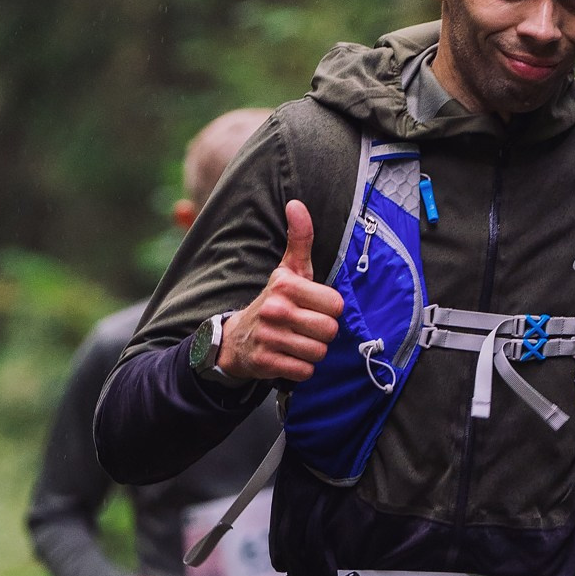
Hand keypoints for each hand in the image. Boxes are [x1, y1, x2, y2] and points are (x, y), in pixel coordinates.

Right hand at [215, 203, 341, 384]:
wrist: (238, 338)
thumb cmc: (275, 301)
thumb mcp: (288, 270)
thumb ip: (299, 239)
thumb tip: (296, 204)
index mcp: (286, 285)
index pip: (336, 305)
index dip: (329, 310)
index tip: (314, 308)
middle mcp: (276, 309)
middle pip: (330, 331)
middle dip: (323, 333)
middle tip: (306, 328)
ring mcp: (269, 337)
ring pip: (319, 353)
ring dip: (312, 351)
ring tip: (297, 342)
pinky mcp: (266, 362)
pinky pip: (304, 371)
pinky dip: (301, 368)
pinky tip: (289, 356)